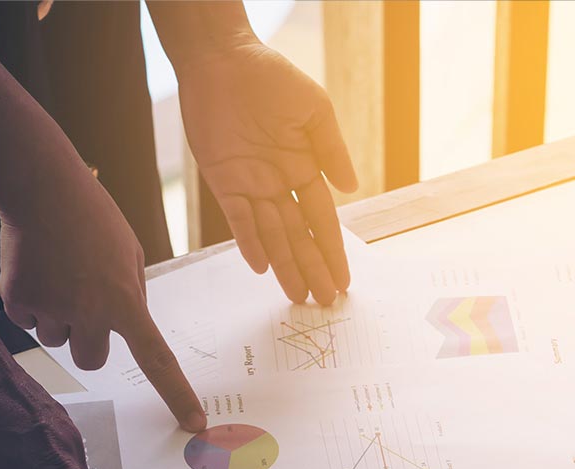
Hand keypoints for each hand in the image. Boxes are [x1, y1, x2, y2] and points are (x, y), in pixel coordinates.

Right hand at [0, 164, 205, 431]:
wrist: (41, 187)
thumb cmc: (92, 217)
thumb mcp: (130, 254)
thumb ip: (132, 295)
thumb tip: (126, 326)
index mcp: (124, 300)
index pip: (156, 359)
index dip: (176, 393)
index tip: (193, 421)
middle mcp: (88, 311)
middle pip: (91, 359)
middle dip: (88, 341)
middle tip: (83, 305)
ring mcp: (50, 308)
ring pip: (56, 341)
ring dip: (58, 318)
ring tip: (58, 275)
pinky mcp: (16, 300)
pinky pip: (28, 321)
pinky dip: (31, 302)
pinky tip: (36, 269)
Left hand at [177, 39, 357, 305]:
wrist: (222, 59)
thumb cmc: (272, 78)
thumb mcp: (314, 110)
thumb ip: (332, 150)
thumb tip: (352, 188)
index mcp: (305, 168)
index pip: (323, 220)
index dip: (333, 251)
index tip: (344, 280)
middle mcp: (279, 184)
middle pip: (299, 236)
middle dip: (312, 269)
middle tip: (324, 302)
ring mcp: (250, 185)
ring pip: (272, 235)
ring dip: (285, 266)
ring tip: (298, 295)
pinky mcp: (223, 180)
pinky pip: (238, 219)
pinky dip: (249, 241)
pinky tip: (262, 267)